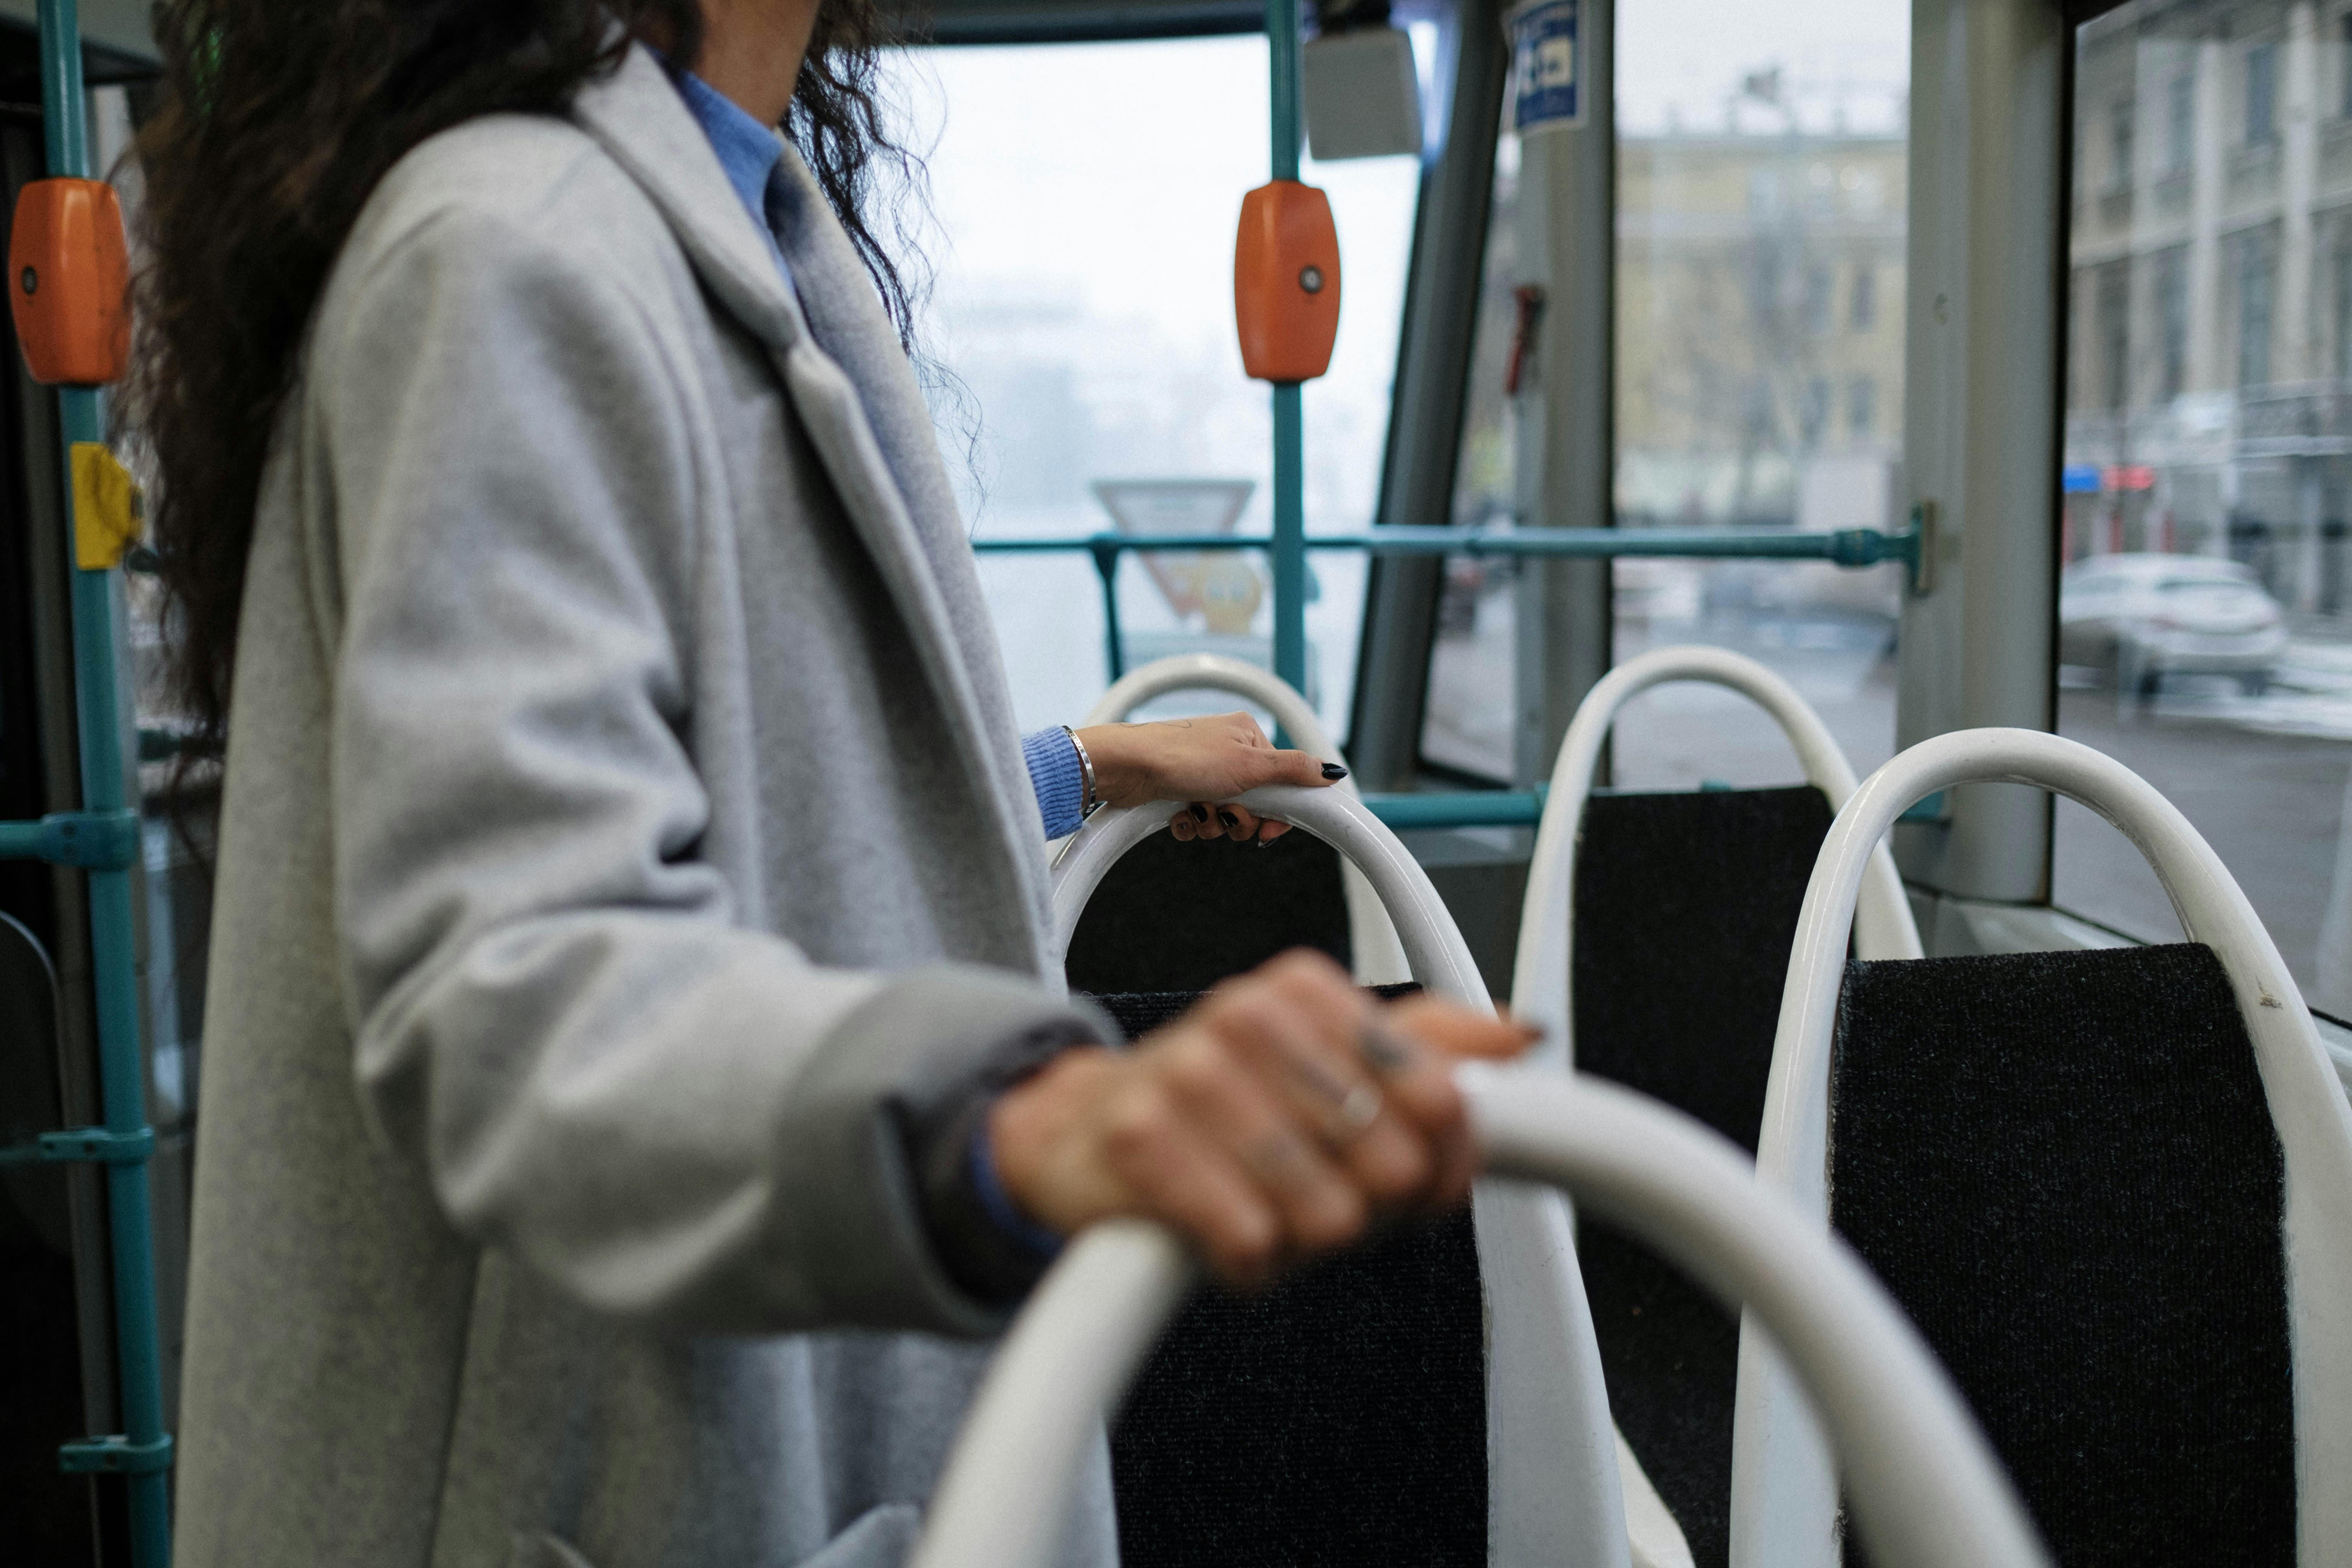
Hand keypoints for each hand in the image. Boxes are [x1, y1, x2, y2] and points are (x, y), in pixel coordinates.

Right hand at [988, 951, 1533, 1284]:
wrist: (1086, 1133)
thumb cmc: (1223, 1105)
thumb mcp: (1329, 1062)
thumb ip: (1430, 1047)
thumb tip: (1522, 1034)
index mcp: (1307, 987)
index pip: (1445, 1098)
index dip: (1441, 1166)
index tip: (1408, 1177)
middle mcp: (1248, 1013)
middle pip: (1393, 1167)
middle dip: (1366, 1207)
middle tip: (1313, 1191)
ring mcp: (1189, 1072)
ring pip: (1327, 1216)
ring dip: (1300, 1239)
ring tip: (1261, 1206)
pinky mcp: (1140, 1140)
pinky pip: (1251, 1245)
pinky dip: (1245, 1263)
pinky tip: (1218, 1230)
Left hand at [1074, 712, 1344, 845]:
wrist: (1127, 767)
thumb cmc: (1184, 758)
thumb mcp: (1250, 766)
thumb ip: (1294, 771)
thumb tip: (1334, 772)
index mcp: (1249, 737)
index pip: (1282, 783)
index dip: (1277, 814)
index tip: (1268, 833)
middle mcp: (1227, 751)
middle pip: (1254, 803)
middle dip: (1239, 819)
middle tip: (1226, 815)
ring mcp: (1201, 771)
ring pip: (1225, 814)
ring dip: (1213, 824)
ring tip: (1197, 812)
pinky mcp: (1178, 789)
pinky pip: (1198, 818)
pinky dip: (1191, 824)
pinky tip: (1180, 816)